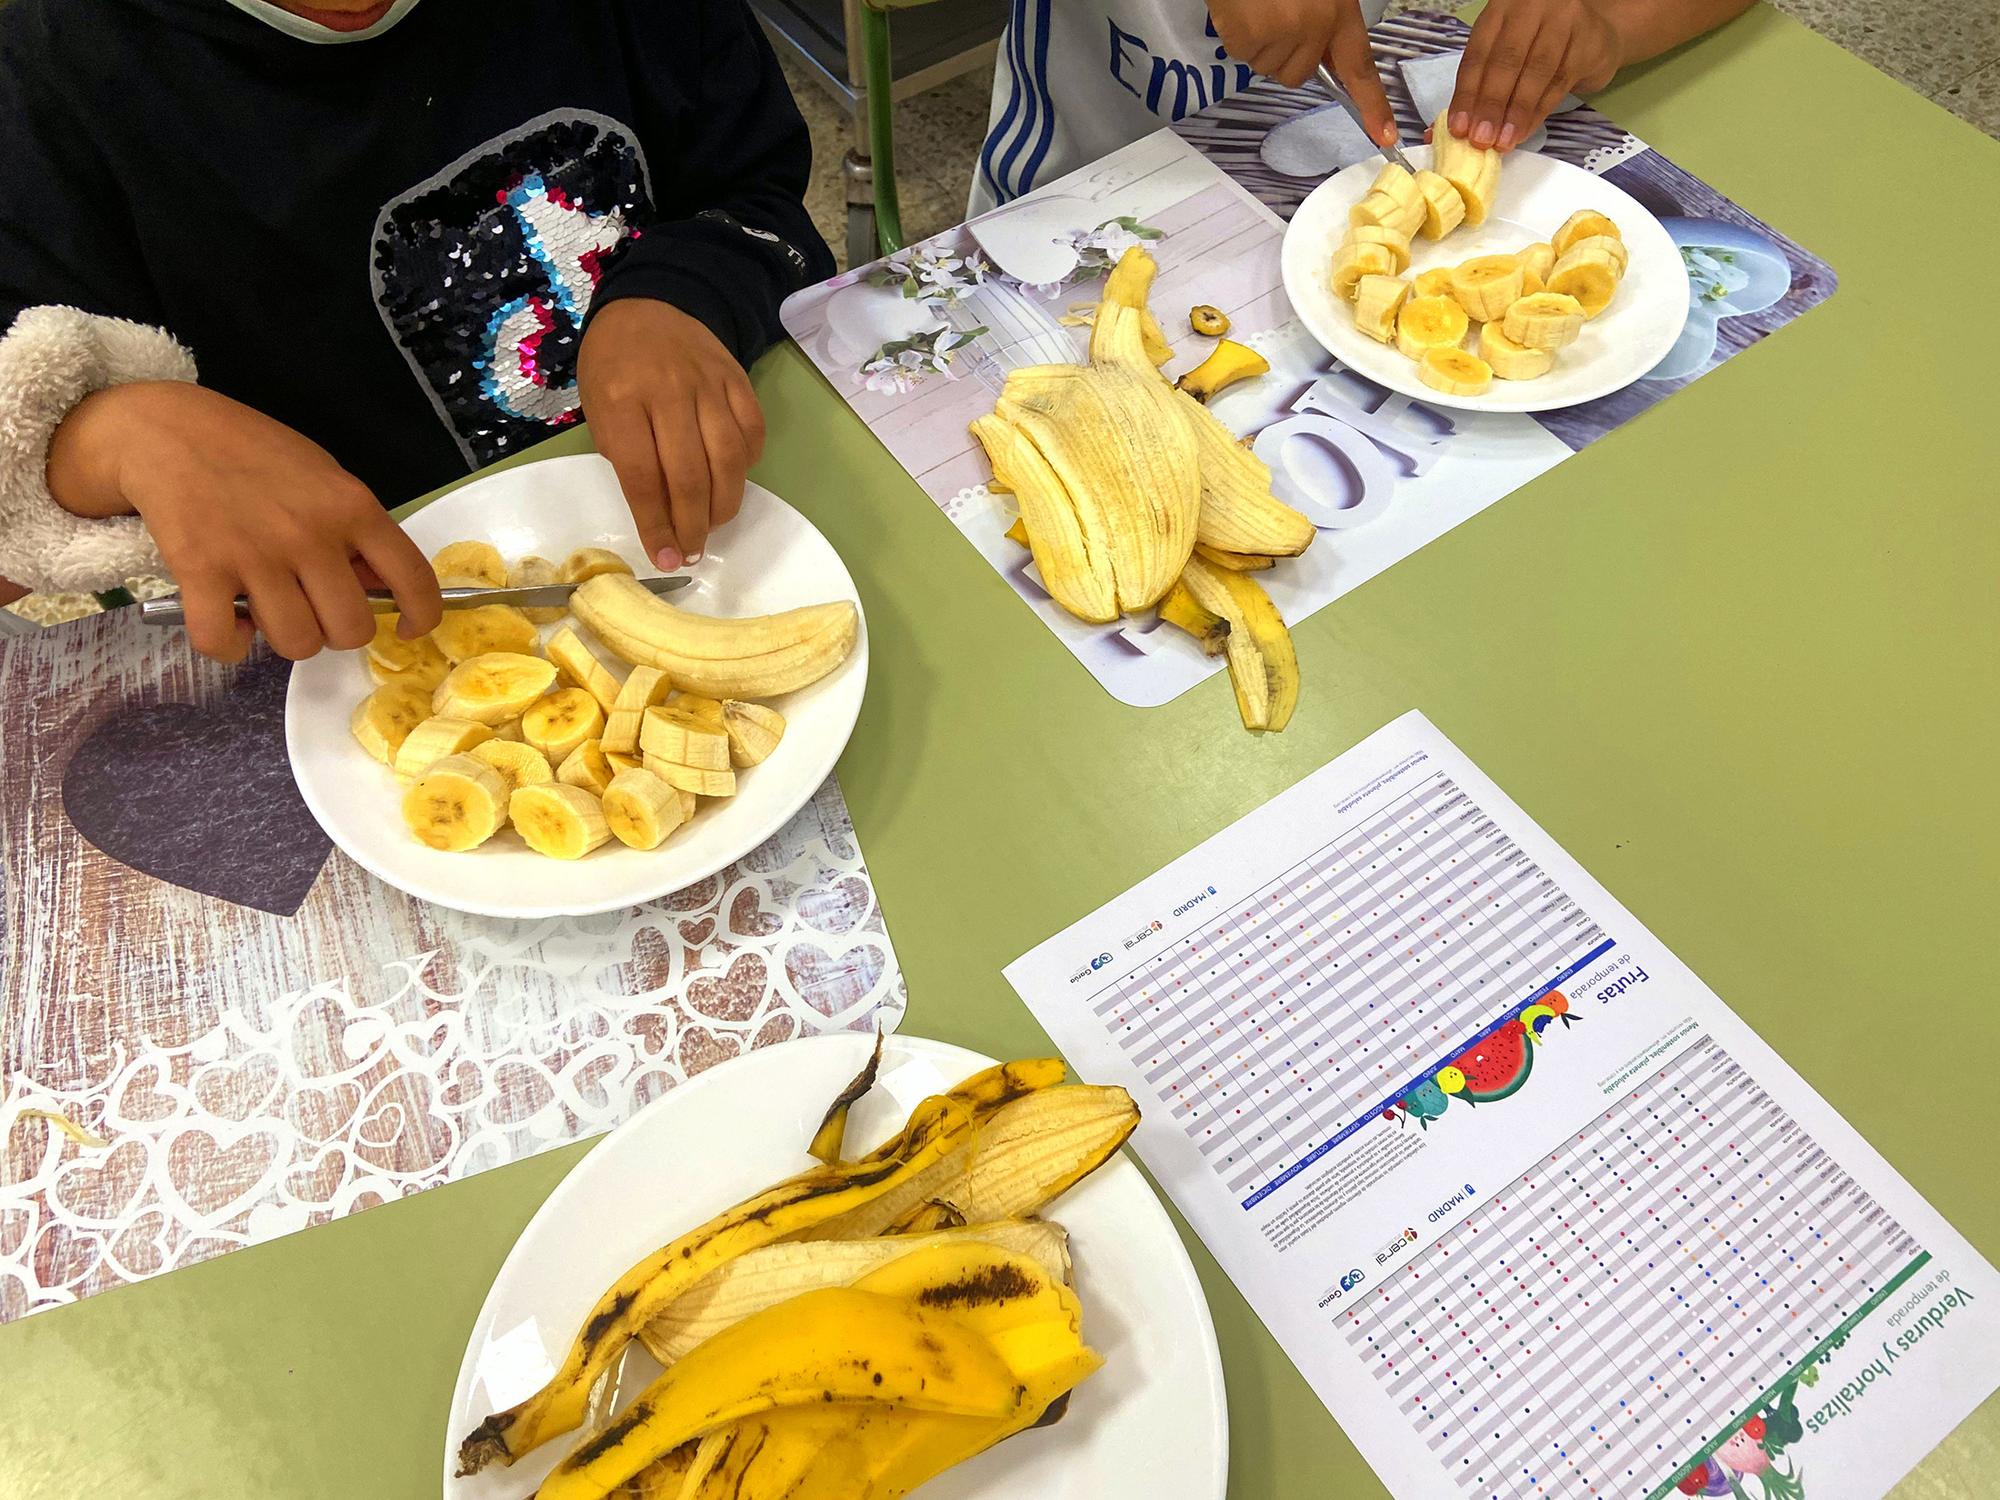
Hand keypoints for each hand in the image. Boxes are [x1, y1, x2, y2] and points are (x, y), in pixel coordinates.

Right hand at [45, 381, 441, 662]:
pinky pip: (225, 643)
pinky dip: (228, 646)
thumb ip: (355, 530)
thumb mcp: (323, 475)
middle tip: (313, 607)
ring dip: (285, 638)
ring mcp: (256, 555)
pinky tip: (227, 622)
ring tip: (267, 608)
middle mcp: (310, 534)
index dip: (422, 617)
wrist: (166, 428)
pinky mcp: (200, 570)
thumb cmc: (253, 453)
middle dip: (336, 630)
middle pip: (350, 629)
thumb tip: (383, 588)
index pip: (412, 577)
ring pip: (297, 644)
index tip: (409, 630)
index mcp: (352, 507)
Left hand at [577, 298, 765, 569]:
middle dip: (692, 525)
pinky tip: (729, 481)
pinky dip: (746, 467)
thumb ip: (624, 455)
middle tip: (690, 552)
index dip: (656, 525)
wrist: (647, 305)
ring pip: (729, 459)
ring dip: (723, 505)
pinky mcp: (738, 380)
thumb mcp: (596, 409)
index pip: (643, 476)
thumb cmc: (612, 365)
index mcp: (622, 400)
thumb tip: (659, 512)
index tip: (664, 558)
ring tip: (711, 525)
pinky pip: (752, 434)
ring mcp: (709, 384)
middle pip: (691, 475)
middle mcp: (669, 392)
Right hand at [1209, 0, 1395, 146]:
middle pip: (1299, 74)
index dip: (1372, 104)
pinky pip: (1245, 56)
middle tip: (1274, 15)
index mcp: (1338, 11)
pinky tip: (1242, 8)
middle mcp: (1315, 27)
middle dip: (1285, 54)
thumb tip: (1322, 58)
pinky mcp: (1249, 39)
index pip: (1360, 67)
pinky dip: (1239, 36)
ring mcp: (1282, 35)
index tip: (1384, 135)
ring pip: (1270, 68)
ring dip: (1261, 43)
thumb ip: (1324, 22)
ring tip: (1257, 7)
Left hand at [1446, 0, 1622, 150]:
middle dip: (1490, 105)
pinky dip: (1538, 111)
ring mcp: (1563, 21)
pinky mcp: (1587, 42)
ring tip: (1502, 142)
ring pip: (1535, 72)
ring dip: (1515, 112)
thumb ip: (1483, 80)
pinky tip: (1524, 131)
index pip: (1479, 53)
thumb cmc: (1540, 41)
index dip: (1467, 93)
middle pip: (1506, 60)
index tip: (1458, 127)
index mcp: (1501, 9)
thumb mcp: (1506, 49)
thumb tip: (1454, 127)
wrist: (1595, 29)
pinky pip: (1559, 82)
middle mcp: (1532, 8)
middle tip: (1480, 139)